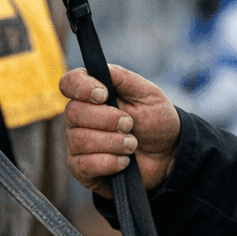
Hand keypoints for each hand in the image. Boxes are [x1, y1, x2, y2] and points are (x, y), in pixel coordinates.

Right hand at [60, 64, 179, 197]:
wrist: (167, 155)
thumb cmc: (155, 120)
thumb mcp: (147, 93)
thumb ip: (123, 78)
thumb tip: (100, 67)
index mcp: (92, 93)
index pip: (69, 82)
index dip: (81, 87)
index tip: (104, 95)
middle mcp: (79, 117)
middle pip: (73, 112)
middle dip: (107, 119)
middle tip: (130, 124)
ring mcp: (77, 143)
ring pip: (79, 139)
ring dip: (112, 142)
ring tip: (132, 144)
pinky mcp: (81, 168)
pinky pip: (83, 165)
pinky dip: (109, 162)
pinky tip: (124, 161)